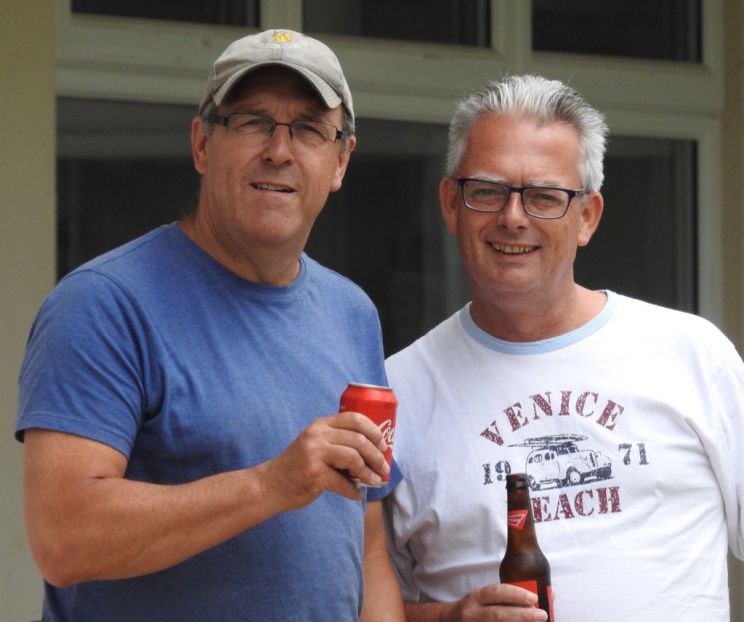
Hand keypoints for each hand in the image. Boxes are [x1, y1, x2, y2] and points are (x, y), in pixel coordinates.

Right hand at [257, 411, 388, 511]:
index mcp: (321, 425)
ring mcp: (315, 453)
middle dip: (377, 456)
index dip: (374, 430)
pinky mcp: (314, 474)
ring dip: (368, 473)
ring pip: (354, 458)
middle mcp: (318, 435)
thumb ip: (337, 442)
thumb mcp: (315, 444)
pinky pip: (343, 482)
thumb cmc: (298, 466)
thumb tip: (373, 453)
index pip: (354, 418)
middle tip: (384, 468)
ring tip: (375, 482)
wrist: (270, 484)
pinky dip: (353, 491)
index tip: (384, 444)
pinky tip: (356, 495)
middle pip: (359, 440)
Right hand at [444, 584, 547, 621]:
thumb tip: (546, 596)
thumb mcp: (485, 598)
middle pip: (497, 615)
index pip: (495, 593)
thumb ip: (509, 597)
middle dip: (521, 616)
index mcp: (475, 598)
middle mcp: (472, 614)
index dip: (515, 594)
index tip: (534, 598)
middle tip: (542, 615)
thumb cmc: (475, 609)